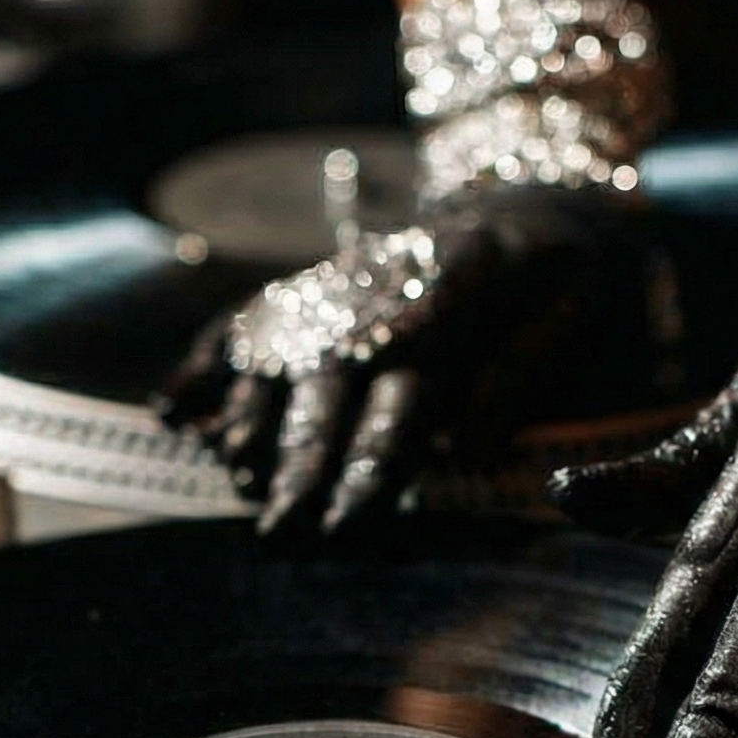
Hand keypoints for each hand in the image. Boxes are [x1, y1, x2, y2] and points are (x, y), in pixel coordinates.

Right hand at [162, 183, 642, 538]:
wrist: (514, 204)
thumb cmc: (549, 274)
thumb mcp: (568, 305)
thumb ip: (519, 373)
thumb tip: (476, 447)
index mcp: (444, 311)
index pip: (400, 401)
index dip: (371, 466)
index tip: (349, 524)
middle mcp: (370, 302)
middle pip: (326, 396)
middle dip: (301, 469)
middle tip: (283, 534)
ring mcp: (327, 295)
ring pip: (274, 368)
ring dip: (251, 428)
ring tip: (240, 481)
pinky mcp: (301, 296)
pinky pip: (239, 327)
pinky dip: (200, 367)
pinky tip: (169, 415)